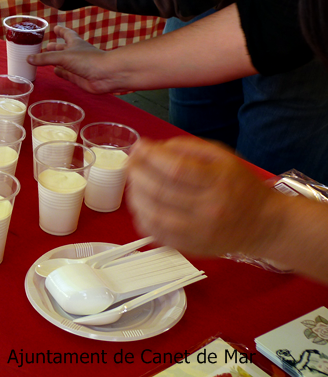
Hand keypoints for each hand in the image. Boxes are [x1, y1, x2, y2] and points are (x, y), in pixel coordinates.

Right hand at [26, 25, 118, 93]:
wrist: (106, 75)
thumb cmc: (87, 60)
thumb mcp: (63, 56)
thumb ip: (45, 58)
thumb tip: (28, 58)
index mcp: (75, 43)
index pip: (66, 33)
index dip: (60, 30)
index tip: (54, 27)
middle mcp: (76, 53)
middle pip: (63, 48)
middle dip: (55, 47)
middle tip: (46, 45)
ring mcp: (78, 66)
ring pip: (64, 62)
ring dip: (56, 61)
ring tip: (46, 60)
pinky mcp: (78, 78)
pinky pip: (66, 74)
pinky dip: (60, 73)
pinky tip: (55, 72)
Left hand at [126, 137, 277, 256]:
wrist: (264, 224)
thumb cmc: (240, 185)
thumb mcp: (223, 156)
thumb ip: (188, 147)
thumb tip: (152, 147)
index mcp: (219, 182)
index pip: (175, 169)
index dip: (151, 156)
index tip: (139, 146)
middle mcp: (209, 209)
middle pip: (159, 191)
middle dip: (137, 173)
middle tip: (130, 163)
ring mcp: (198, 232)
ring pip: (153, 213)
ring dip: (135, 195)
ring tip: (133, 182)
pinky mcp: (191, 247)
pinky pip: (156, 233)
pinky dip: (141, 217)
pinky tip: (141, 204)